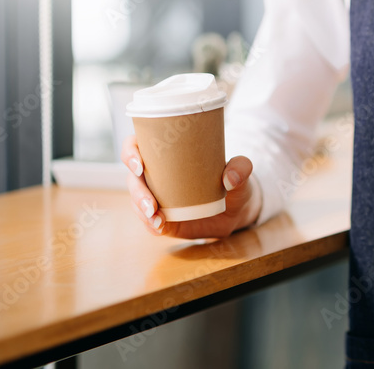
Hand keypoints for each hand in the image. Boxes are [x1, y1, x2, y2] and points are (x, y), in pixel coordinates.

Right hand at [121, 135, 261, 238]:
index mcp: (168, 154)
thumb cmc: (234, 183)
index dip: (130, 151)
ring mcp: (157, 198)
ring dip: (141, 210)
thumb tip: (230, 178)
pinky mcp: (163, 219)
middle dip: (137, 191)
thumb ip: (241, 168)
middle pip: (133, 178)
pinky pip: (149, 222)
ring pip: (137, 201)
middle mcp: (156, 175)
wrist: (236, 211)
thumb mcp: (242, 172)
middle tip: (151, 204)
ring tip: (157, 219)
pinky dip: (150, 225)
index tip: (139, 163)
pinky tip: (159, 227)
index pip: (138, 145)